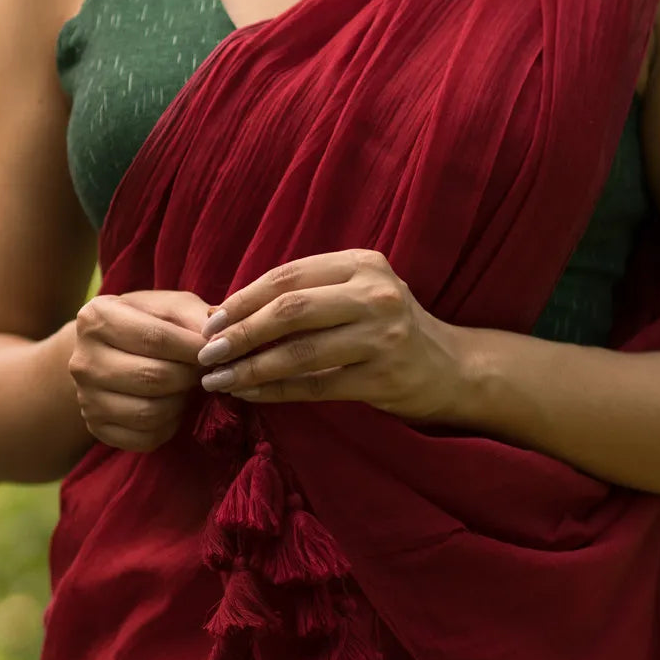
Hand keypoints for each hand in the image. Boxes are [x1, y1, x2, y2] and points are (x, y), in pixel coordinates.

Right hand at [69, 289, 211, 451]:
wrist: (108, 354)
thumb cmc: (147, 325)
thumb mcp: (170, 308)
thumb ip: (196, 317)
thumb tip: (219, 339)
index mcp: (96, 319)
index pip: (155, 338)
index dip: (193, 349)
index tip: (215, 352)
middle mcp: (84, 361)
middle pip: (153, 378)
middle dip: (189, 377)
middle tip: (202, 372)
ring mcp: (86, 399)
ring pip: (150, 412)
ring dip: (180, 403)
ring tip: (184, 388)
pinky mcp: (97, 429)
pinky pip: (146, 438)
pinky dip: (168, 426)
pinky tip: (170, 408)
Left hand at [195, 250, 465, 422]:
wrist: (451, 369)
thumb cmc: (389, 330)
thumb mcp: (360, 293)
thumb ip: (311, 292)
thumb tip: (235, 311)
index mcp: (362, 264)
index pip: (288, 275)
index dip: (244, 298)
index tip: (211, 321)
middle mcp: (374, 294)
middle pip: (290, 309)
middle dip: (241, 333)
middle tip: (207, 353)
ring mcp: (381, 337)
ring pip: (300, 352)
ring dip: (251, 368)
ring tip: (219, 380)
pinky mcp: (382, 378)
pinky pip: (315, 386)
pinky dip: (276, 391)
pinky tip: (250, 394)